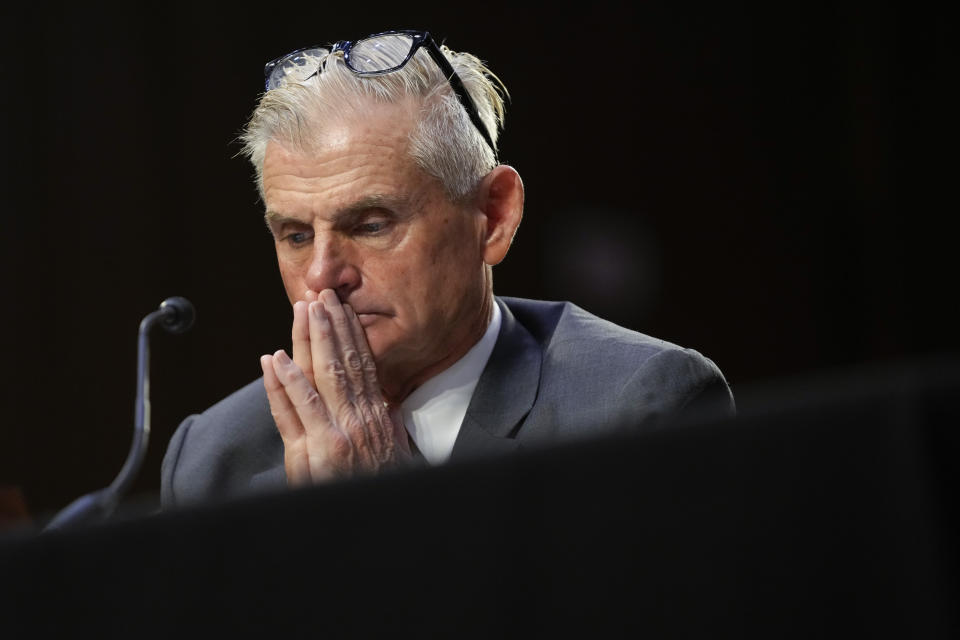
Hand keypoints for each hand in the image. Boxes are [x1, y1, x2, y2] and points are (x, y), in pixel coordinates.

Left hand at [261, 289, 411, 484]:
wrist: (377, 516)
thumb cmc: (383, 484)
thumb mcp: (394, 449)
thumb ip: (386, 423)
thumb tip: (384, 400)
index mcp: (377, 416)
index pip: (363, 364)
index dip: (351, 333)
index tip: (342, 308)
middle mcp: (359, 419)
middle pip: (342, 362)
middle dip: (331, 325)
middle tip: (321, 295)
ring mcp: (338, 433)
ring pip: (321, 376)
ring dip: (309, 340)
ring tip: (301, 310)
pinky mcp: (318, 452)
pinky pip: (300, 410)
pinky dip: (286, 382)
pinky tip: (276, 359)